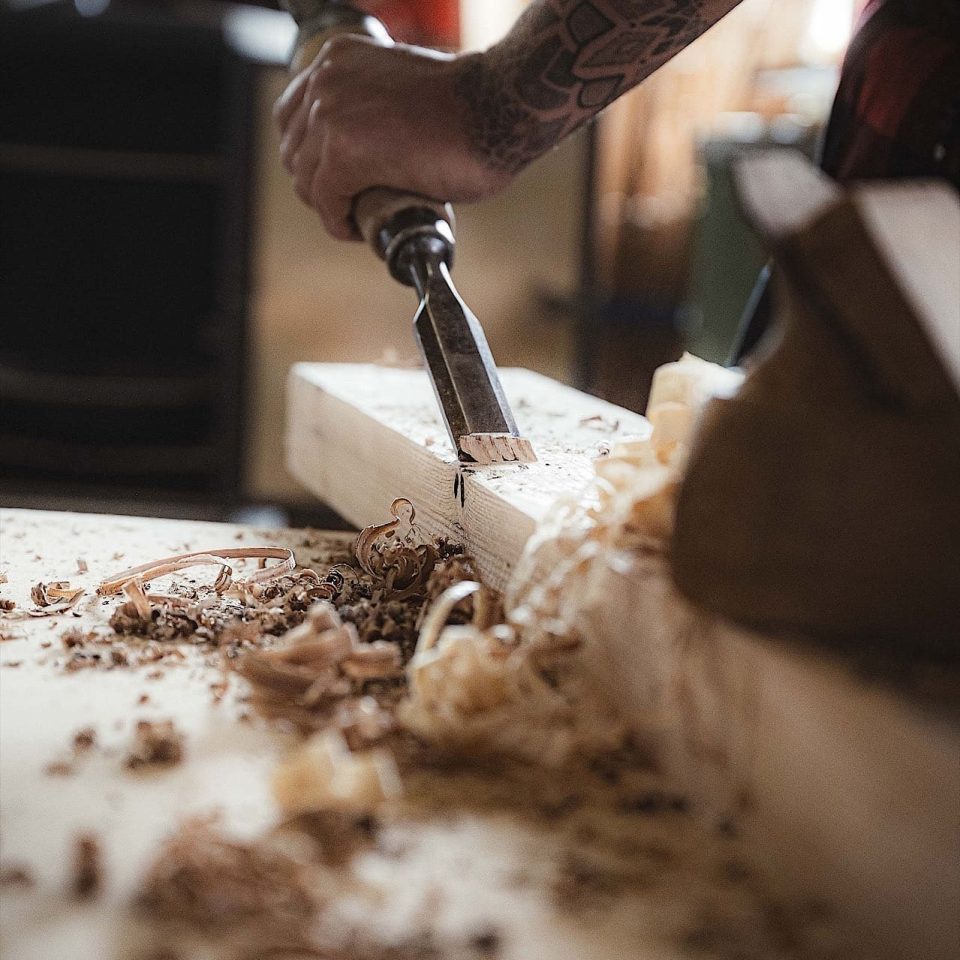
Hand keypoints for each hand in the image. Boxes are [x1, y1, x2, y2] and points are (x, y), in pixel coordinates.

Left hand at [273, 36, 509, 240]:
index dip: (310, 156)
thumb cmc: (467, 109)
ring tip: (358, 217)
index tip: (336, 180)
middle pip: (293, 151)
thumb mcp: (402, 93)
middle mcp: (327, 80)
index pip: (293, 115)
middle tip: (349, 204)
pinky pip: (325, 202)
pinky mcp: (346, 153)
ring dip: (328, 207)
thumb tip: (367, 148)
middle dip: (317, 185)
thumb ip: (374, 108)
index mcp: (338, 59)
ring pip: (305, 181)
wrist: (497, 110)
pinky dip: (338, 223)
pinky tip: (357, 230)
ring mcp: (332, 115)